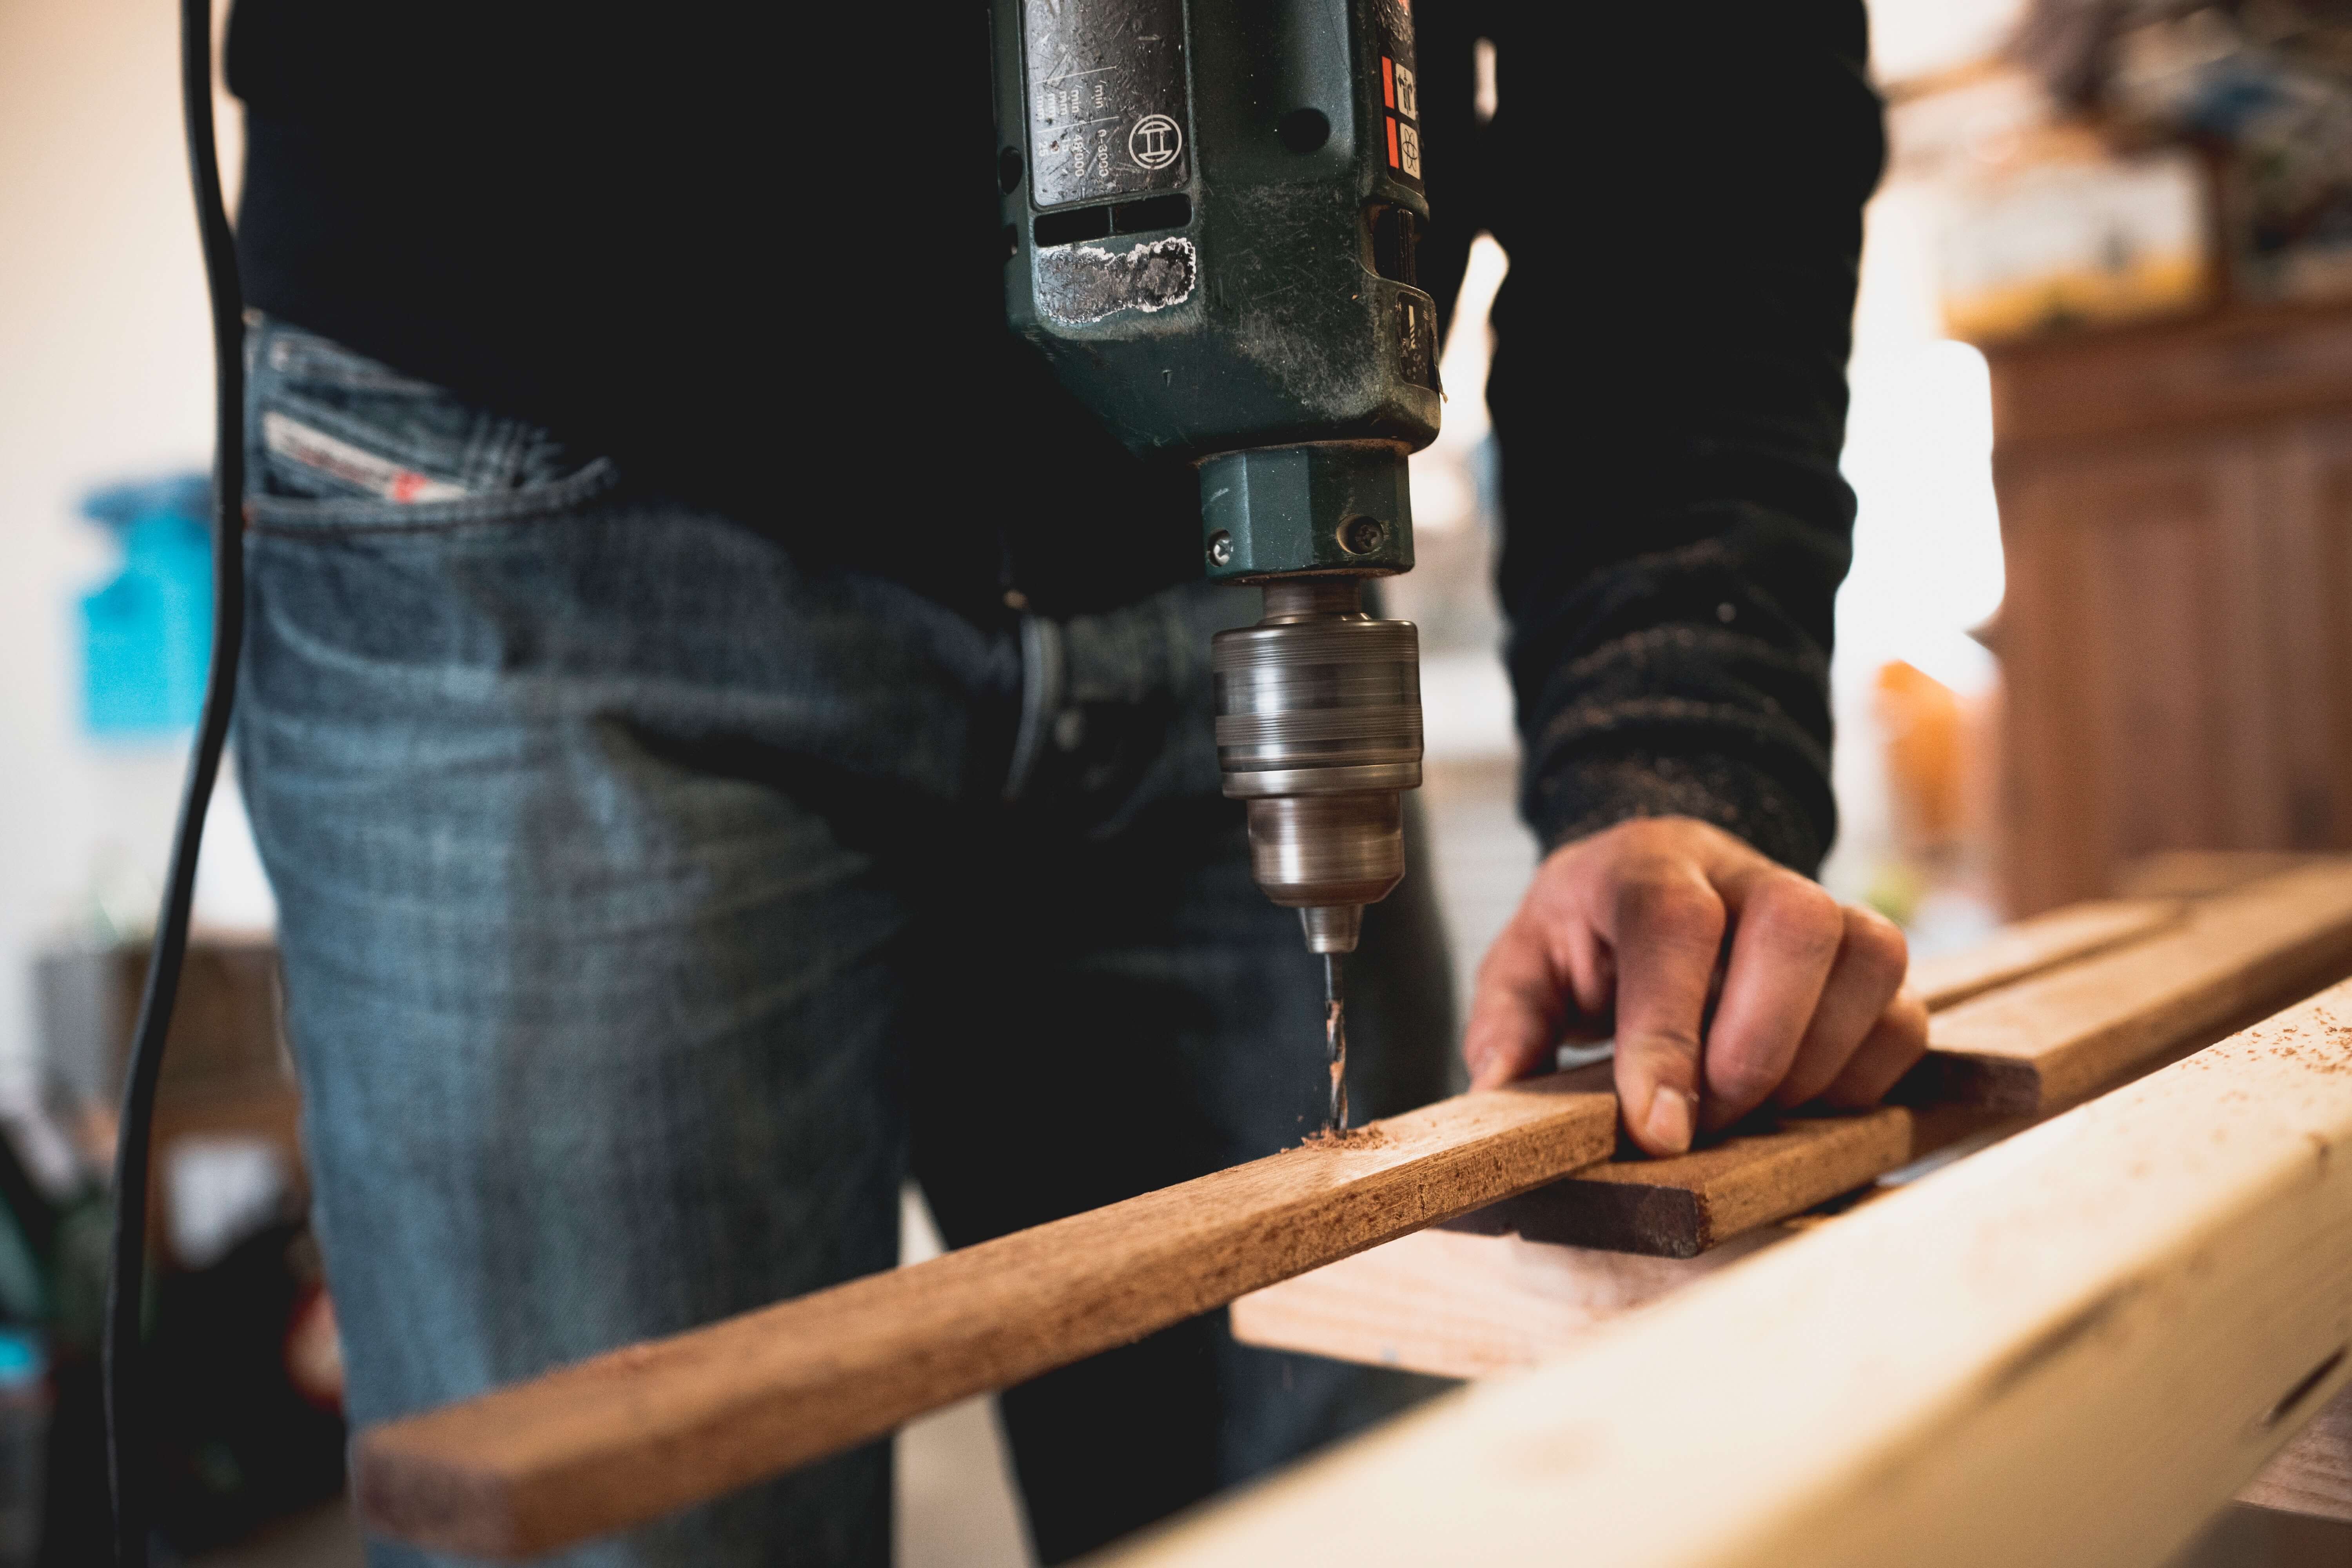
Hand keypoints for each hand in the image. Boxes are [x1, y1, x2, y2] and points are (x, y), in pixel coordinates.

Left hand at [1462, 817, 1927, 1155]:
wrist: (1655, 885)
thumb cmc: (1589, 939)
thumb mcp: (1525, 966)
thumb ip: (1507, 1022)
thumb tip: (1505, 1088)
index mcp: (1649, 864)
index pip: (1673, 924)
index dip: (1669, 1033)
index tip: (1660, 1130)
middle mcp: (1746, 872)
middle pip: (1798, 924)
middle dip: (1757, 1048)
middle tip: (1708, 1119)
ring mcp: (1824, 908)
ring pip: (1871, 959)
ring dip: (1815, 1064)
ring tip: (1750, 1108)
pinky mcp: (1869, 963)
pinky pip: (1905, 1016)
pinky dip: (1861, 1078)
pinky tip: (1800, 1100)